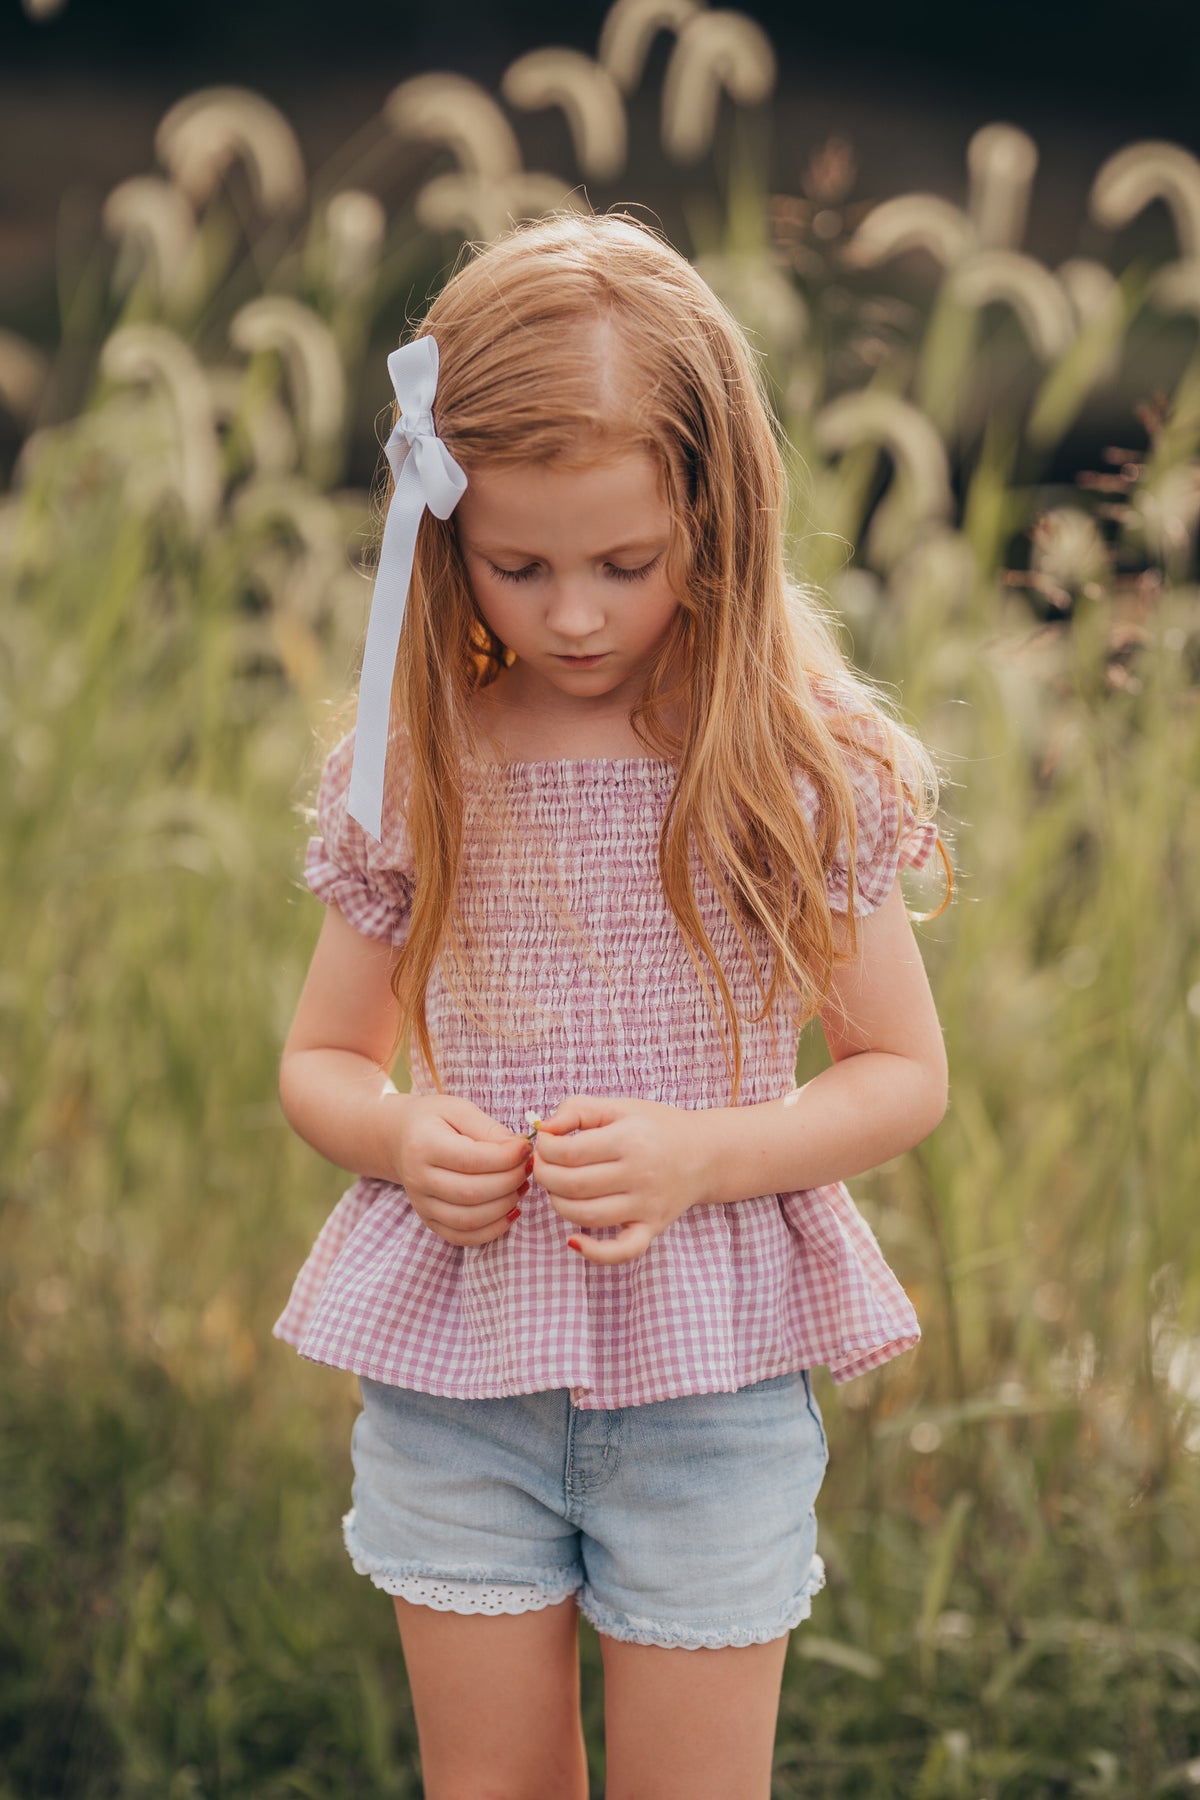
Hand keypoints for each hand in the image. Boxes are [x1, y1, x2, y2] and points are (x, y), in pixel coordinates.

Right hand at [391, 1094, 531, 1247]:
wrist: (401, 1138)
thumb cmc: (435, 1120)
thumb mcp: (460, 1110)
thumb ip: (489, 1129)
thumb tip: (520, 1149)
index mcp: (424, 1145)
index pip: (470, 1160)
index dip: (506, 1158)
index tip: (526, 1147)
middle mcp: (418, 1179)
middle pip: (471, 1193)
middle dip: (510, 1181)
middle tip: (527, 1167)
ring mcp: (421, 1204)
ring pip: (469, 1219)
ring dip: (505, 1206)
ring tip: (521, 1186)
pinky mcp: (429, 1221)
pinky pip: (462, 1237)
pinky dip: (492, 1230)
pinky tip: (510, 1210)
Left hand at [533, 1094, 713, 1264]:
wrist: (704, 1153)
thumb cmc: (655, 1127)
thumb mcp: (619, 1107)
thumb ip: (578, 1109)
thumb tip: (544, 1128)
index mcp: (629, 1139)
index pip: (569, 1152)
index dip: (544, 1150)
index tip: (543, 1145)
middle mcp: (639, 1174)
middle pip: (572, 1185)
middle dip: (545, 1175)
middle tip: (543, 1166)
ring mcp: (647, 1205)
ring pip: (587, 1216)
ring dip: (558, 1204)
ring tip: (557, 1189)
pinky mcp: (652, 1228)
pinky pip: (621, 1251)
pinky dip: (594, 1253)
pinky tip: (574, 1241)